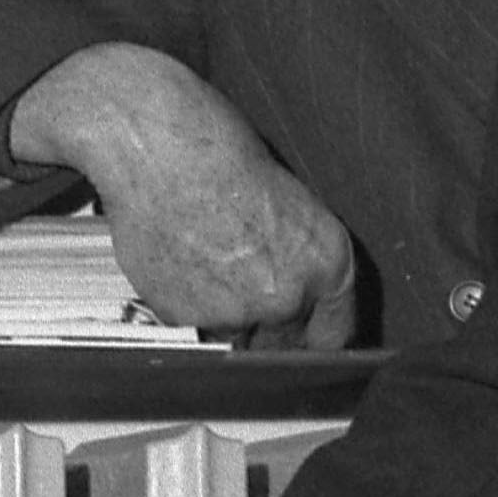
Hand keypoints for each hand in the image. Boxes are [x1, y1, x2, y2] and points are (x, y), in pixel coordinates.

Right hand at [6, 44, 360, 344]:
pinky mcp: (191, 322)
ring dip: (219, 320)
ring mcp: (241, 314)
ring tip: (199, 268)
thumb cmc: (219, 157)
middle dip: (263, 332)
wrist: (163, 150)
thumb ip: (294, 263)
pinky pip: (191, 332)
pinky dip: (180, 309)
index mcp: (330, 262)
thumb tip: (285, 304)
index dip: (311, 340)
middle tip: (234, 297)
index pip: (334, 335)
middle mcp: (293, 295)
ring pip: (234, 343)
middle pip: (284, 346)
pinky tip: (174, 266)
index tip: (297, 344)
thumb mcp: (286, 208)